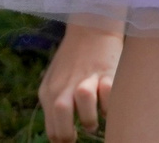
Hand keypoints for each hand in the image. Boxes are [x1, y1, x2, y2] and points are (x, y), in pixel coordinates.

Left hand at [39, 18, 122, 142]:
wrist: (90, 27)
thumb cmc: (73, 59)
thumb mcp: (55, 81)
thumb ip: (54, 104)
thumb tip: (60, 136)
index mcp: (49, 91)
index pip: (52, 129)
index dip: (62, 141)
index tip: (72, 139)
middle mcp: (65, 86)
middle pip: (61, 119)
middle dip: (70, 135)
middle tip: (79, 134)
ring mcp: (86, 78)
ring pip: (83, 102)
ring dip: (90, 119)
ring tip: (94, 120)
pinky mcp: (106, 72)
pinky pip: (108, 95)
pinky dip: (109, 104)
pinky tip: (107, 102)